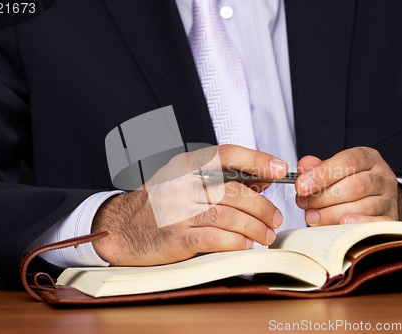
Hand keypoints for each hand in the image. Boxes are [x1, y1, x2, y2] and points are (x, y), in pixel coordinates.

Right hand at [91, 145, 287, 265]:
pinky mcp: (175, 237)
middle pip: (234, 191)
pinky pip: (216, 238)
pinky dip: (237, 242)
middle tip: (275, 218)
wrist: (121, 228)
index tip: (280, 169)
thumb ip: (220, 179)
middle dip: (263, 207)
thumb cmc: (159, 203)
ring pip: (229, 216)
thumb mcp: (184, 181)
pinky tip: (245, 244)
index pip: (227, 154)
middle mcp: (181, 184)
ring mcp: (176, 211)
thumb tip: (262, 181)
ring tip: (266, 235)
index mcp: (185, 166)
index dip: (257, 159)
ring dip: (255, 227)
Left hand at [295, 147, 401, 225]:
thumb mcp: (335, 170)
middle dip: (323, 197)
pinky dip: (357, 224)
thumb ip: (318, 167)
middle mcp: (382, 177)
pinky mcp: (390, 219)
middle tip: (303, 203)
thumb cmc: (350, 183)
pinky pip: (376, 224)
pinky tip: (340, 223)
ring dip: (332, 213)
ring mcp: (389, 199)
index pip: (348, 161)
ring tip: (312, 216)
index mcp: (368, 158)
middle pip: (355, 186)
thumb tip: (304, 166)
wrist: (376, 200)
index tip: (301, 186)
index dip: (322, 174)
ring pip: (364, 206)